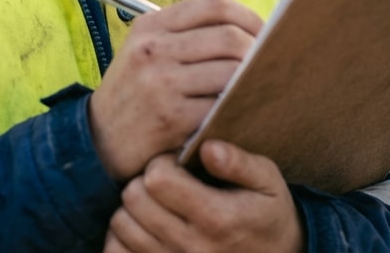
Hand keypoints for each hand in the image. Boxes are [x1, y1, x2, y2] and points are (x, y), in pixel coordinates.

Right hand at [89, 0, 261, 181]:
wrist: (99, 141)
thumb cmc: (133, 93)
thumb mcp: (145, 51)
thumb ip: (184, 36)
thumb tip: (246, 29)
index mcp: (150, 25)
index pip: (213, 4)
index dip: (248, 15)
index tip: (264, 31)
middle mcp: (154, 49)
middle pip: (228, 36)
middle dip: (259, 50)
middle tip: (272, 63)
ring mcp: (162, 83)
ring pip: (231, 71)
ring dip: (254, 81)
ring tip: (263, 86)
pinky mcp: (172, 118)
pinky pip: (222, 106)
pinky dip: (239, 107)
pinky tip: (245, 111)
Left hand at [104, 140, 304, 252]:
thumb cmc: (268, 214)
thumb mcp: (268, 182)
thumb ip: (239, 162)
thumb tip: (207, 147)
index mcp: (216, 218)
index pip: (157, 179)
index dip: (161, 162)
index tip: (175, 163)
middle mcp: (191, 247)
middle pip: (134, 199)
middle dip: (143, 181)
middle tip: (164, 181)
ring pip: (122, 225)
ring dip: (133, 208)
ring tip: (156, 203)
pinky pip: (120, 252)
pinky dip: (125, 237)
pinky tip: (146, 227)